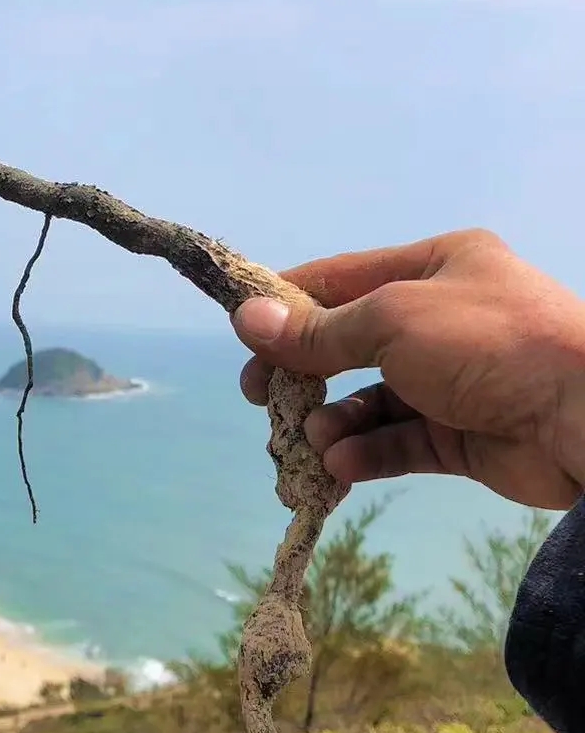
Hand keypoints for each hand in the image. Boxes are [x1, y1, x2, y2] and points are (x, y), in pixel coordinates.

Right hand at [233, 228, 584, 510]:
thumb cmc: (490, 344)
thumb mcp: (392, 321)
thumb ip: (319, 330)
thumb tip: (246, 319)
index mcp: (438, 266)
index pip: (344, 279)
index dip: (289, 304)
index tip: (241, 333)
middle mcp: (446, 318)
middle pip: (352, 343)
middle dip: (305, 373)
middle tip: (261, 399)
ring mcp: (457, 380)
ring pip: (373, 400)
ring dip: (334, 421)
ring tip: (311, 443)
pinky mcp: (466, 436)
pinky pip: (400, 442)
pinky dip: (365, 453)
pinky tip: (339, 466)